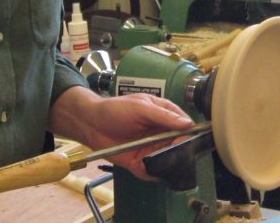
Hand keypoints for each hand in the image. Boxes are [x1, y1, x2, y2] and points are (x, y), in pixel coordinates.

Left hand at [52, 89, 193, 180]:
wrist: (91, 124)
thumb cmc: (115, 109)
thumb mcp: (141, 107)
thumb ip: (164, 116)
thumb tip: (188, 124)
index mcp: (164, 115)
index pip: (185, 125)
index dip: (188, 133)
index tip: (187, 139)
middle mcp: (161, 133)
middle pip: (179, 145)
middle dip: (177, 151)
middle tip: (170, 152)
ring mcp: (151, 149)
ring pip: (167, 160)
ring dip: (164, 164)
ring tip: (154, 159)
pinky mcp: (140, 162)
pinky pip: (151, 171)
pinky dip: (149, 172)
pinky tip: (142, 167)